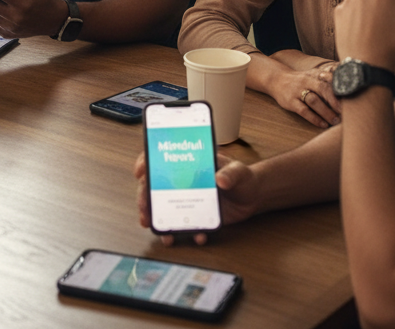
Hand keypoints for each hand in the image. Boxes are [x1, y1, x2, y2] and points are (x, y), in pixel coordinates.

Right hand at [134, 152, 259, 244]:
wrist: (254, 197)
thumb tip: (220, 179)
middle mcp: (183, 179)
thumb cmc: (243, 177)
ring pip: (164, 207)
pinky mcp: (195, 215)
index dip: (146, 161)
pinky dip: (183, 232)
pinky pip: (183, 223)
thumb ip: (231, 173)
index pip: (160, 157)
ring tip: (160, 231)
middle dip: (144, 198)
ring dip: (158, 219)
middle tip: (144, 211)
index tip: (140, 171)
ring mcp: (187, 198)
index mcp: (189, 162)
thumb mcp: (238, 170)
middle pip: (155, 185)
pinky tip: (191, 236)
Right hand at [269, 65, 340, 128]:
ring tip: (336, 121)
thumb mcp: (313, 75)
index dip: (340, 90)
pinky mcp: (290, 101)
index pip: (329, 80)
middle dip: (335, 102)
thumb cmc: (301, 80)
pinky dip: (314, 119)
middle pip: (323, 89)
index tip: (351, 100)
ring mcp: (297, 91)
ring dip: (326, 112)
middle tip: (346, 113)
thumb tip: (347, 80)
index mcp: (314, 75)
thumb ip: (328, 78)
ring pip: (314, 101)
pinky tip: (323, 124)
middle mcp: (306, 81)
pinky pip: (303, 111)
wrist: (276, 79)